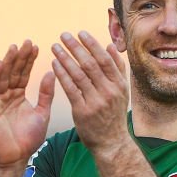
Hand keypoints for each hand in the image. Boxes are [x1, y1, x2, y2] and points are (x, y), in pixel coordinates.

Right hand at [0, 40, 55, 167]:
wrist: (15, 158)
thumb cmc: (28, 139)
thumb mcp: (42, 113)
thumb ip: (46, 94)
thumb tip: (52, 73)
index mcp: (18, 96)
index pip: (23, 74)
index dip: (29, 61)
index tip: (36, 46)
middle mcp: (6, 96)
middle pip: (13, 73)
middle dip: (19, 58)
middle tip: (27, 42)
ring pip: (2, 78)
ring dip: (7, 62)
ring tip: (14, 47)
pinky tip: (0, 63)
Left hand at [51, 31, 129, 156]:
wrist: (111, 143)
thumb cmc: (114, 115)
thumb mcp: (122, 92)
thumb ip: (118, 68)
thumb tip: (111, 45)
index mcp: (119, 84)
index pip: (105, 59)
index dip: (92, 44)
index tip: (80, 33)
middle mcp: (109, 91)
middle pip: (91, 64)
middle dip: (76, 47)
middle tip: (64, 35)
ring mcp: (96, 102)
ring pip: (79, 74)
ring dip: (65, 58)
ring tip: (55, 47)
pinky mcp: (83, 111)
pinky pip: (70, 89)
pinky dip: (61, 75)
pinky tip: (54, 65)